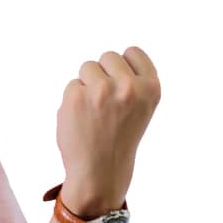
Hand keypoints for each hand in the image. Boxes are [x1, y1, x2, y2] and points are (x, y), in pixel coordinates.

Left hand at [56, 46, 160, 213]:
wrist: (101, 169)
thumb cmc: (120, 137)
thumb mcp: (142, 107)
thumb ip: (134, 81)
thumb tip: (112, 59)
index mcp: (150, 87)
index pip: (133, 52)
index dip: (123, 66)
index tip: (121, 85)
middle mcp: (128, 86)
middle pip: (108, 56)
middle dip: (104, 74)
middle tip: (106, 103)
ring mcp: (101, 90)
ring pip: (87, 67)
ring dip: (87, 84)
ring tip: (95, 111)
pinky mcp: (76, 96)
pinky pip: (72, 85)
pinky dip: (73, 100)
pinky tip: (81, 119)